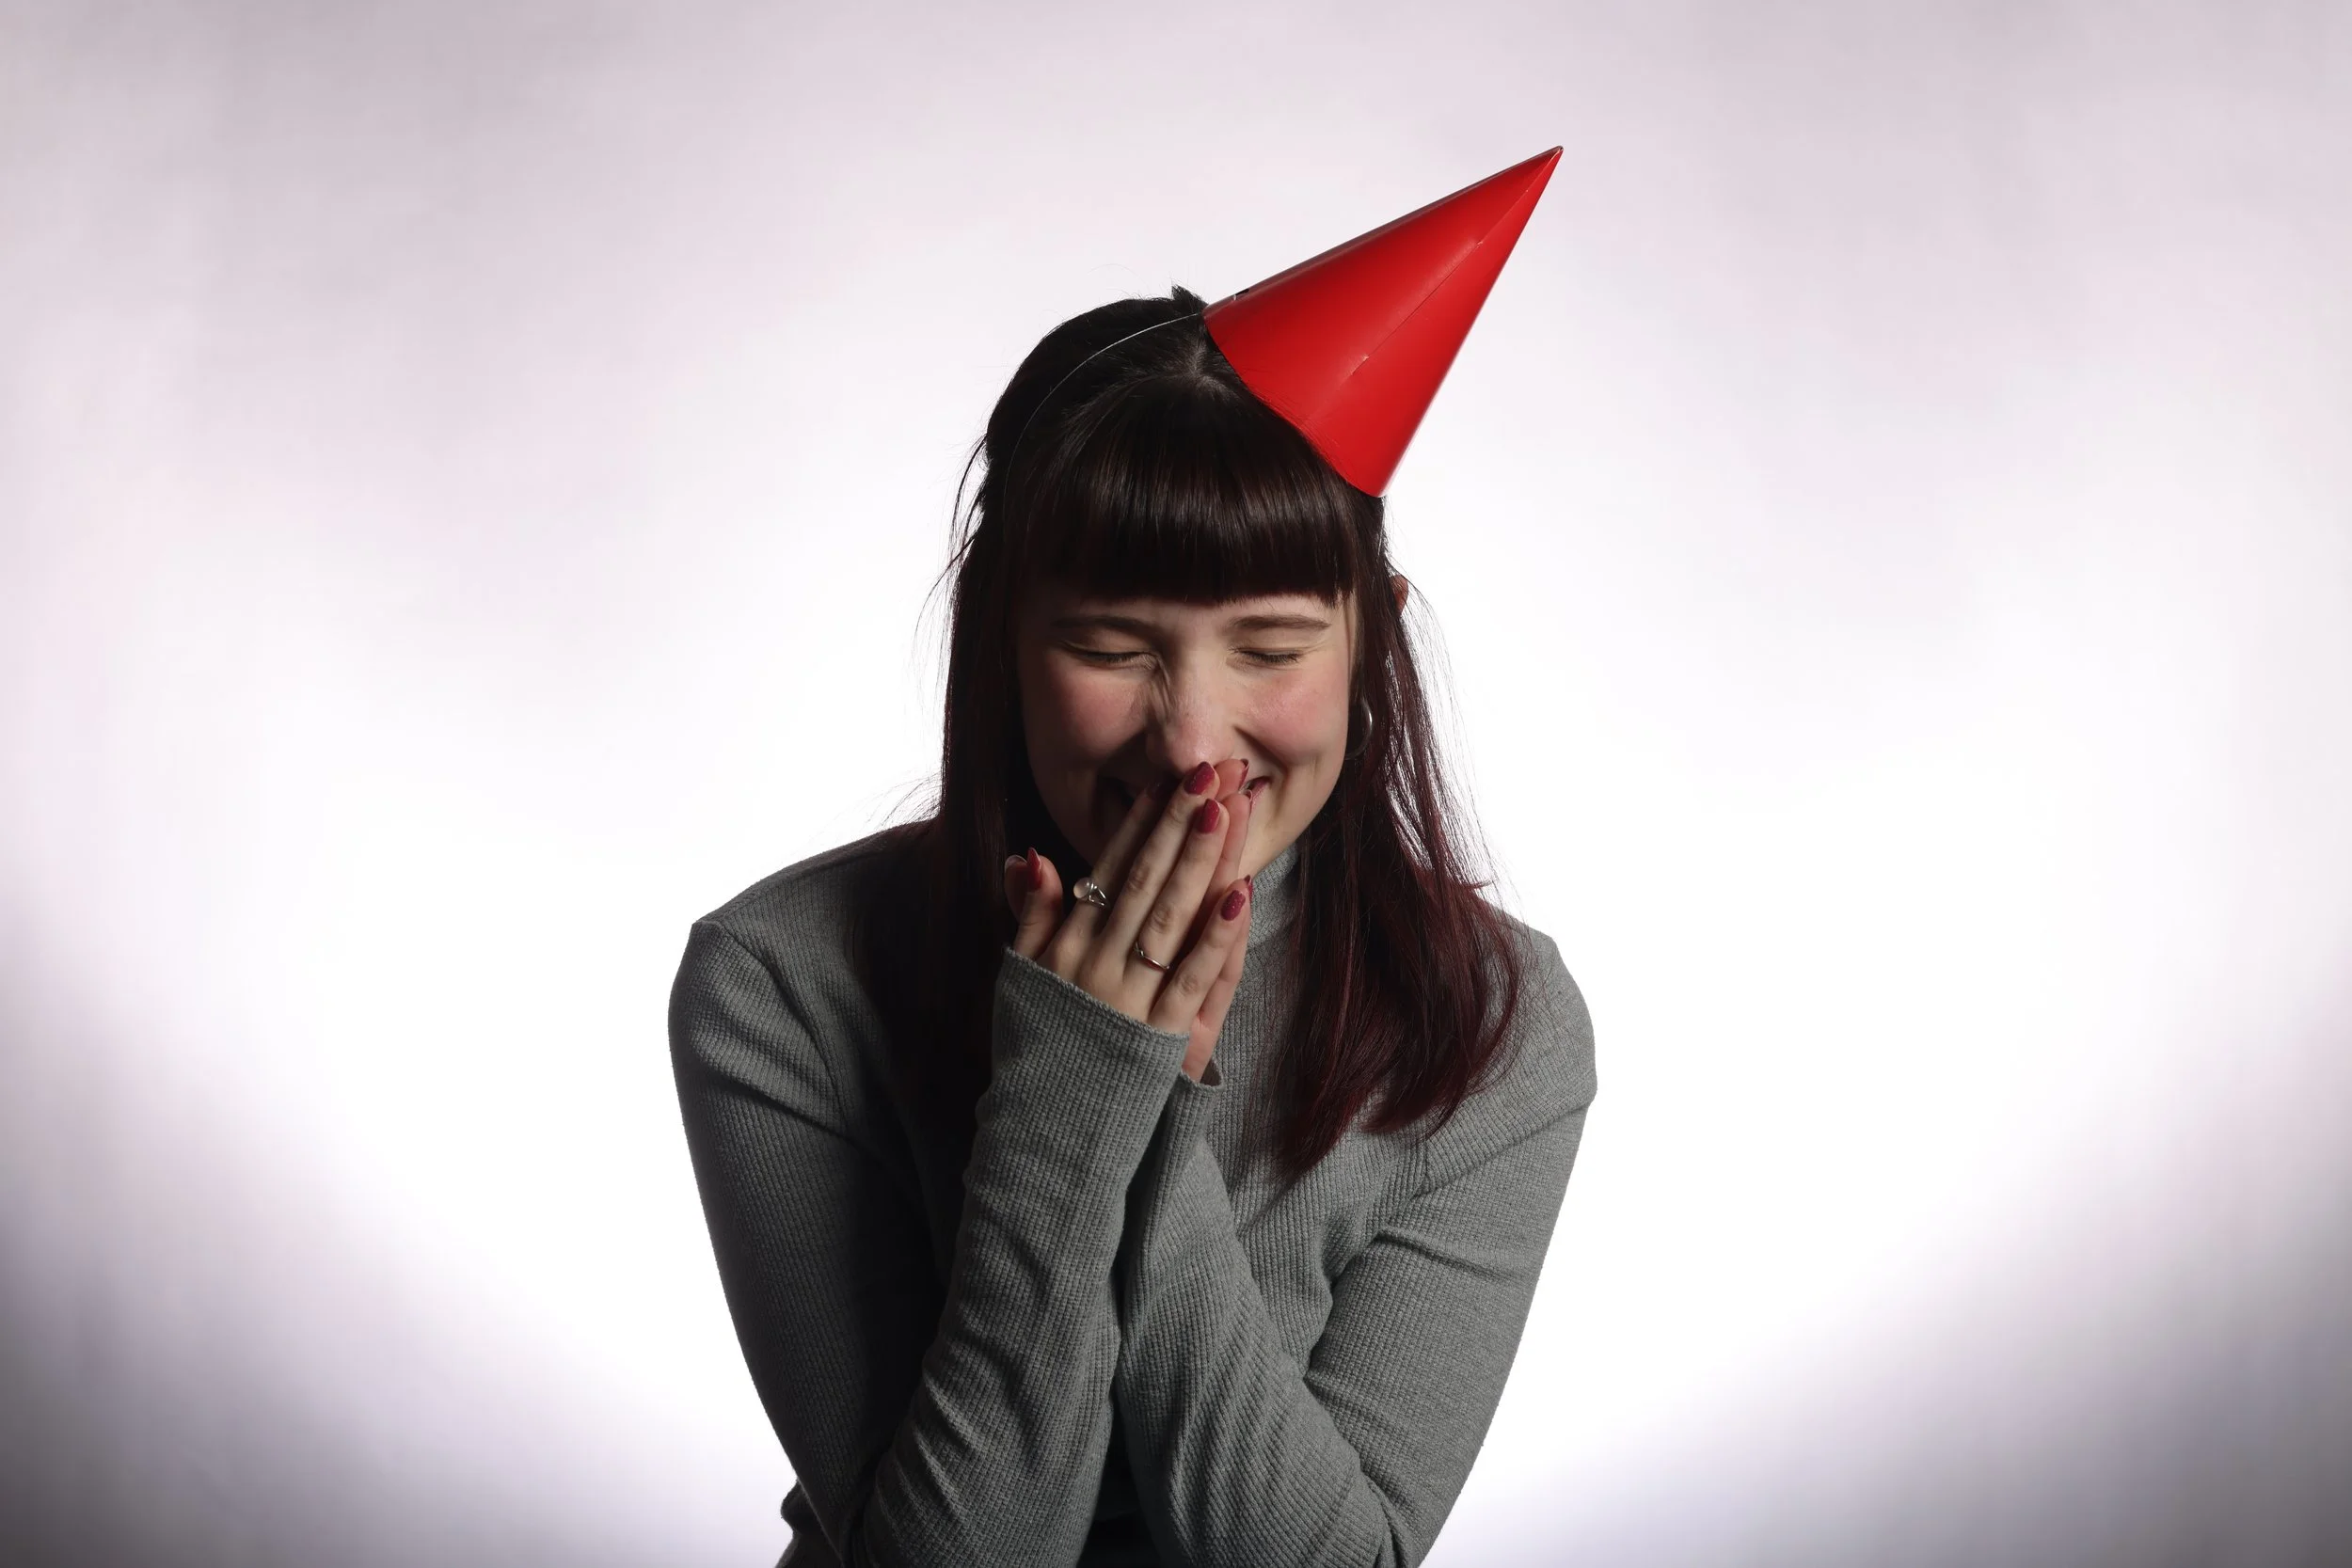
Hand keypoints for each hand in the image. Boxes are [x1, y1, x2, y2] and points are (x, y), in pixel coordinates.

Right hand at [1002, 760, 1254, 1080]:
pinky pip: (1193, 977)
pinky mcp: (1159, 1038)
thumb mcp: (1022, 976)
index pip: (1110, 870)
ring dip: (1201, 860)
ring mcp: (1126, 1001)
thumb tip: (1032, 855)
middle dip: (1179, 823)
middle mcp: (1093, 966)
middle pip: (1145, 882)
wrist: (1046, 1131)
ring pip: (1171, 917)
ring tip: (1226, 809)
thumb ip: (1030, 915)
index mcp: (1063, 947)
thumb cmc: (1040, 1046)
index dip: (1142, 823)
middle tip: (1210, 771)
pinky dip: (1217, 935)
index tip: (1170, 779)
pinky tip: (1239, 893)